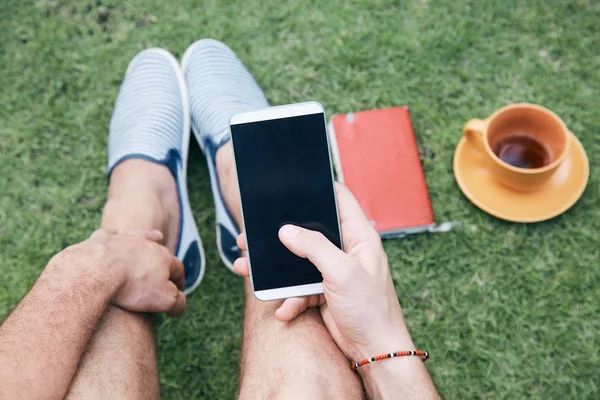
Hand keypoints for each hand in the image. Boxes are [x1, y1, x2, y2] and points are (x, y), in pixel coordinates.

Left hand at [66, 229, 186, 315]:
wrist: (98, 271)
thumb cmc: (133, 286)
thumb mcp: (163, 300)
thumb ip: (177, 303)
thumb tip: (180, 306)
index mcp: (164, 258)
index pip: (177, 269)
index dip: (179, 280)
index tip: (178, 289)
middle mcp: (147, 244)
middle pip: (161, 249)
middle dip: (166, 258)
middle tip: (167, 266)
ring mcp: (123, 240)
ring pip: (140, 236)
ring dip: (147, 238)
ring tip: (155, 237)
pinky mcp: (101, 240)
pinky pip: (109, 234)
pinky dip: (112, 235)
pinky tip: (112, 235)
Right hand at [233, 183, 413, 359]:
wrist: (375, 352)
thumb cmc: (371, 310)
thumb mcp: (343, 272)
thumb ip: (315, 247)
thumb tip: (287, 231)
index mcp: (359, 236)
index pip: (340, 200)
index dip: (319, 188)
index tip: (293, 183)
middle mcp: (346, 250)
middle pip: (311, 231)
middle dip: (284, 234)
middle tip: (256, 232)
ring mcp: (333, 271)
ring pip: (298, 261)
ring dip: (277, 268)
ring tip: (249, 267)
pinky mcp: (324, 292)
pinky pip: (299, 289)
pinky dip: (289, 299)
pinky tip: (283, 309)